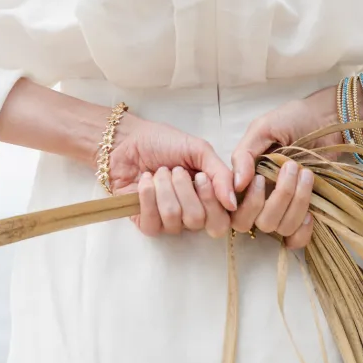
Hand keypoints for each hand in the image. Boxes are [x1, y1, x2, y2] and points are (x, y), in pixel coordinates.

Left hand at [109, 117, 235, 237]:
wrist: (129, 140)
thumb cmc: (165, 143)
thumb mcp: (199, 150)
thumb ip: (221, 174)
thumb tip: (232, 203)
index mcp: (210, 198)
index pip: (223, 221)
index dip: (213, 201)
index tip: (202, 177)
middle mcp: (192, 213)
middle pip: (199, 221)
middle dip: (185, 190)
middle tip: (176, 170)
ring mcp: (169, 220)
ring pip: (175, 219)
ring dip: (165, 189)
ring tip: (159, 172)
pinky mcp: (146, 222)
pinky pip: (153, 223)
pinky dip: (147, 197)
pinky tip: (145, 182)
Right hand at [230, 86, 341, 248]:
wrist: (326, 119)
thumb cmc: (292, 120)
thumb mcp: (263, 129)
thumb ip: (244, 155)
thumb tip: (236, 185)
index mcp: (246, 179)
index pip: (234, 208)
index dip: (245, 202)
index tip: (259, 179)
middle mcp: (261, 198)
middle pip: (254, 222)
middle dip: (276, 198)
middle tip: (290, 167)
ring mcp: (283, 208)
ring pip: (279, 227)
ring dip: (295, 203)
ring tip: (306, 173)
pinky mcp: (304, 214)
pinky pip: (296, 238)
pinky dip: (302, 230)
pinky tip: (310, 211)